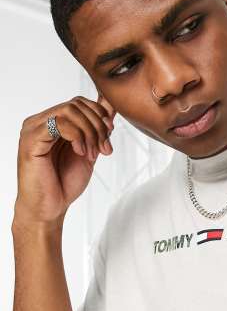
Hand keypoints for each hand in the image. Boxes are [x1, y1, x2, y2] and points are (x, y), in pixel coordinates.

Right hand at [13, 93, 116, 225]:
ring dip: (90, 132)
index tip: (110, 135)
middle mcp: (41, 121)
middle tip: (104, 149)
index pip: (79, 102)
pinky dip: (77, 136)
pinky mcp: (31, 140)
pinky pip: (58, 123)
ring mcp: (33, 129)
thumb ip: (97, 130)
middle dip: (98, 125)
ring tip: (92, 154)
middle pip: (77, 104)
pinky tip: (80, 152)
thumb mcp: (89, 150)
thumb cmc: (64, 182)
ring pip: (70, 111)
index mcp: (53, 122)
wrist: (49, 208)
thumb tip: (112, 108)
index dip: (100, 115)